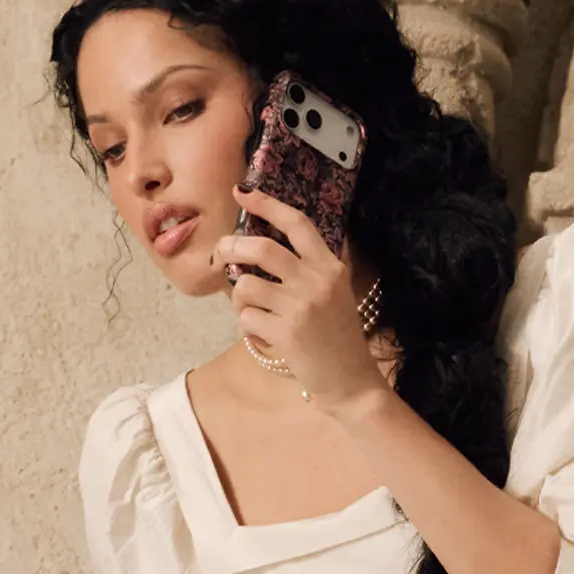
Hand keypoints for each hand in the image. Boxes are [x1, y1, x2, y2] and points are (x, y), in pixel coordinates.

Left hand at [211, 185, 387, 412]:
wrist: (351, 381)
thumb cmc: (337, 336)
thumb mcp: (336, 292)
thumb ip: (311, 266)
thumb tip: (268, 241)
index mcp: (330, 266)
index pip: (297, 224)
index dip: (267, 204)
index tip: (243, 193)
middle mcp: (317, 281)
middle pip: (261, 248)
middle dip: (232, 248)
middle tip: (222, 253)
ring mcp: (301, 307)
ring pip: (246, 285)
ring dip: (240, 299)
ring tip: (255, 311)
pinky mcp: (286, 332)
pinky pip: (246, 318)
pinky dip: (248, 328)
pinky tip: (266, 336)